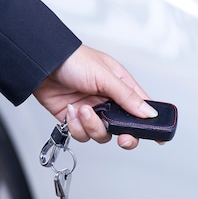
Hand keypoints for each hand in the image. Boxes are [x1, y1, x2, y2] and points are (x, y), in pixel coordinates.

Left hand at [33, 44, 157, 148]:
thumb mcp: (105, 76)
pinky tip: (71, 110)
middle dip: (124, 136)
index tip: (158, 139)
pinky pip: (81, 134)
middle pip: (125, 129)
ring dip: (92, 126)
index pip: (142, 109)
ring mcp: (92, 112)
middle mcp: (109, 102)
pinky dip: (76, 126)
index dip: (151, 124)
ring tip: (82, 109)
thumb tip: (149, 112)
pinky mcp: (75, 120)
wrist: (39, 63)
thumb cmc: (73, 59)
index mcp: (121, 87)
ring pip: (102, 135)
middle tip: (122, 137)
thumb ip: (127, 97)